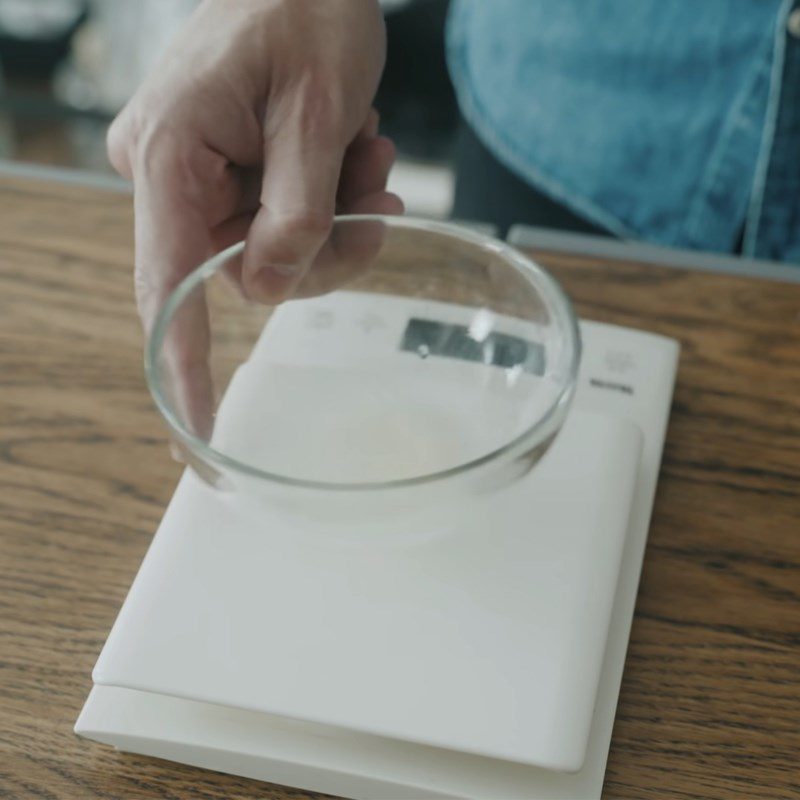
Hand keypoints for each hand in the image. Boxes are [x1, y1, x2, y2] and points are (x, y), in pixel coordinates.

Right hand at [107, 0, 401, 439]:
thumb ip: (297, 212)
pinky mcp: (222, 175)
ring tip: (368, 157)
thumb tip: (270, 290)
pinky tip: (354, 159)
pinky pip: (275, 225)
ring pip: (271, 255)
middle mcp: (167, 174)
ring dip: (334, 221)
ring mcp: (193, 176)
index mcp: (171, 153)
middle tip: (373, 199)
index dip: (184, 367)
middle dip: (321, 252)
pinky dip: (326, 207)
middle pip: (242, 275)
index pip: (169, 287)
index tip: (197, 438)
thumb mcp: (319, 115)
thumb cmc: (307, 9)